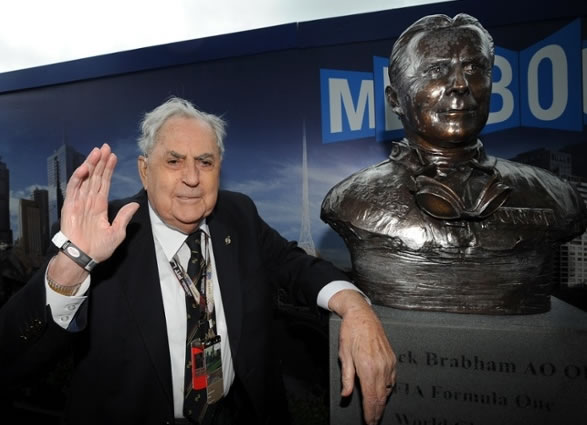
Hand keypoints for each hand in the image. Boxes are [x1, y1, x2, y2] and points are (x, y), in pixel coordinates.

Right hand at [48, 144, 138, 284]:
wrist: (84, 258)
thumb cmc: (99, 248)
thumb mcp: (117, 231)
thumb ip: (124, 216)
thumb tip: (136, 205)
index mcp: (100, 206)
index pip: (104, 183)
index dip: (108, 169)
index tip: (113, 156)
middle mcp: (89, 201)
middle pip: (95, 177)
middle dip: (100, 161)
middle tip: (105, 147)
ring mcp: (79, 202)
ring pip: (85, 179)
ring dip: (91, 164)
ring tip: (97, 151)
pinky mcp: (70, 206)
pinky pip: (74, 189)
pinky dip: (78, 177)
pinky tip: (85, 167)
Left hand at [329, 290, 396, 424]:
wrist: (362, 315)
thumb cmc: (350, 333)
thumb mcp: (344, 355)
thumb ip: (346, 378)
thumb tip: (346, 395)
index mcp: (367, 368)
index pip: (371, 397)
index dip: (370, 413)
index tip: (369, 422)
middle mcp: (381, 367)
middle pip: (381, 397)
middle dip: (377, 411)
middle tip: (373, 421)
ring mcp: (388, 363)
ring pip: (388, 389)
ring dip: (382, 401)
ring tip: (377, 410)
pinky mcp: (392, 358)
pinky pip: (392, 379)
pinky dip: (387, 388)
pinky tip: (382, 391)